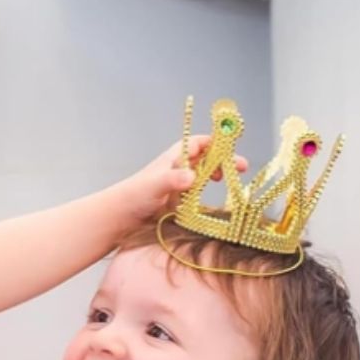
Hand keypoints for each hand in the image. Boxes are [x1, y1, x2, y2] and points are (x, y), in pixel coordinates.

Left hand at [118, 135, 249, 225]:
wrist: (118, 217)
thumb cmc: (133, 196)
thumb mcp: (156, 185)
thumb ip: (173, 179)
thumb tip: (192, 177)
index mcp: (174, 158)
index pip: (200, 143)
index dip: (217, 141)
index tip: (233, 145)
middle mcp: (177, 170)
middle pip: (206, 159)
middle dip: (224, 161)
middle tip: (241, 168)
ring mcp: (177, 187)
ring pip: (202, 177)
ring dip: (216, 177)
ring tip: (228, 182)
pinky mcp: (175, 203)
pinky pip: (196, 197)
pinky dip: (206, 197)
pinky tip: (212, 204)